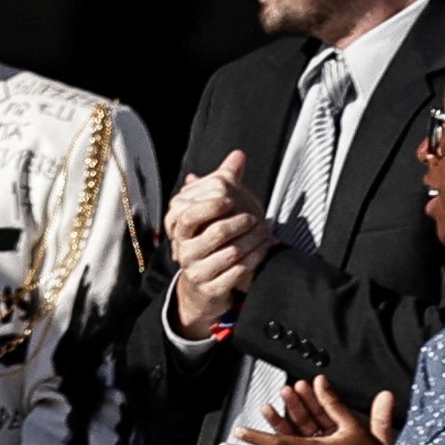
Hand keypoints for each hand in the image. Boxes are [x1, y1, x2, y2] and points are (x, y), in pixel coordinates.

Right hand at [165, 150, 272, 335]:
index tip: (231, 198)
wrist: (202, 284)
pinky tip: (263, 250)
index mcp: (180, 231)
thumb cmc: (211, 240)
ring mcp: (197, 272)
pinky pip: (238, 272)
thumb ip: (224, 182)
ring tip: (265, 232)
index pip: (189, 213)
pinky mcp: (212, 289)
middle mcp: (184, 252)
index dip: (212, 205)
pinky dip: (255, 259)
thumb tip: (238, 155)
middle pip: (214, 232)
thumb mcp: (213, 211)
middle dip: (239, 223)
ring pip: (231, 253)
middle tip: (253, 217)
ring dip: (254, 241)